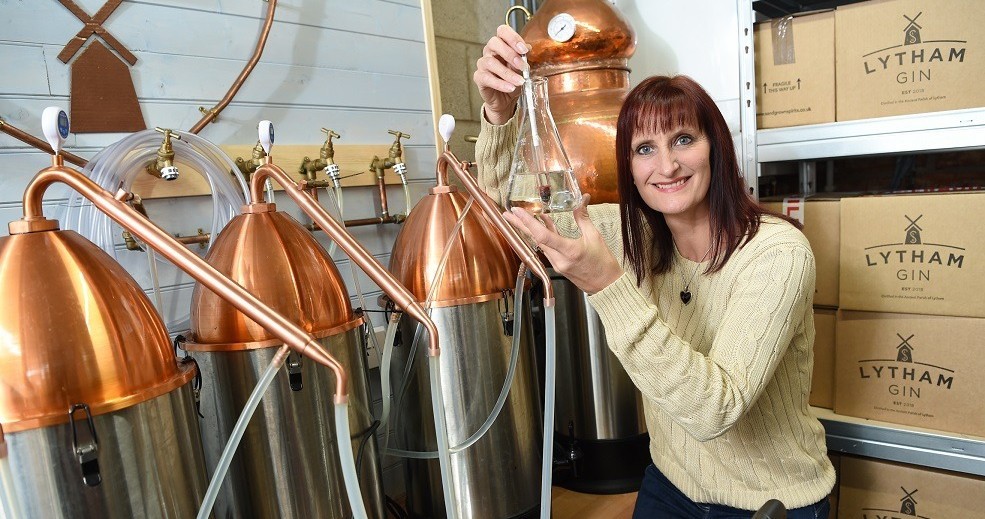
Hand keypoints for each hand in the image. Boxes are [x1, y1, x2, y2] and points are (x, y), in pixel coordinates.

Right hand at [473, 25, 528, 124]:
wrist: (506, 98)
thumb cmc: (513, 79)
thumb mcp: (522, 67)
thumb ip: (523, 57)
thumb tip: (528, 48)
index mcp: (501, 44)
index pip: (503, 31)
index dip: (513, 38)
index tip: (523, 49)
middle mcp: (490, 51)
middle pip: (494, 43)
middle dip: (510, 54)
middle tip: (522, 66)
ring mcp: (483, 63)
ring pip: (491, 62)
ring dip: (508, 73)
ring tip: (519, 81)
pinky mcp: (479, 77)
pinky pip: (487, 78)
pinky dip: (500, 84)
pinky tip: (510, 88)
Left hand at [502, 195, 623, 294]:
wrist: (607, 285)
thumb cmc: (604, 264)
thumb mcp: (595, 237)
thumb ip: (584, 218)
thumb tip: (583, 199)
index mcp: (570, 251)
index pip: (543, 236)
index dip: (528, 223)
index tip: (517, 212)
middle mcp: (560, 260)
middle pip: (535, 240)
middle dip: (520, 226)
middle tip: (507, 214)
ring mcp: (557, 264)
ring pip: (539, 244)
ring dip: (528, 230)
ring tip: (518, 217)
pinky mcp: (558, 266)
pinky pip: (546, 248)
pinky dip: (542, 236)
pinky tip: (540, 224)